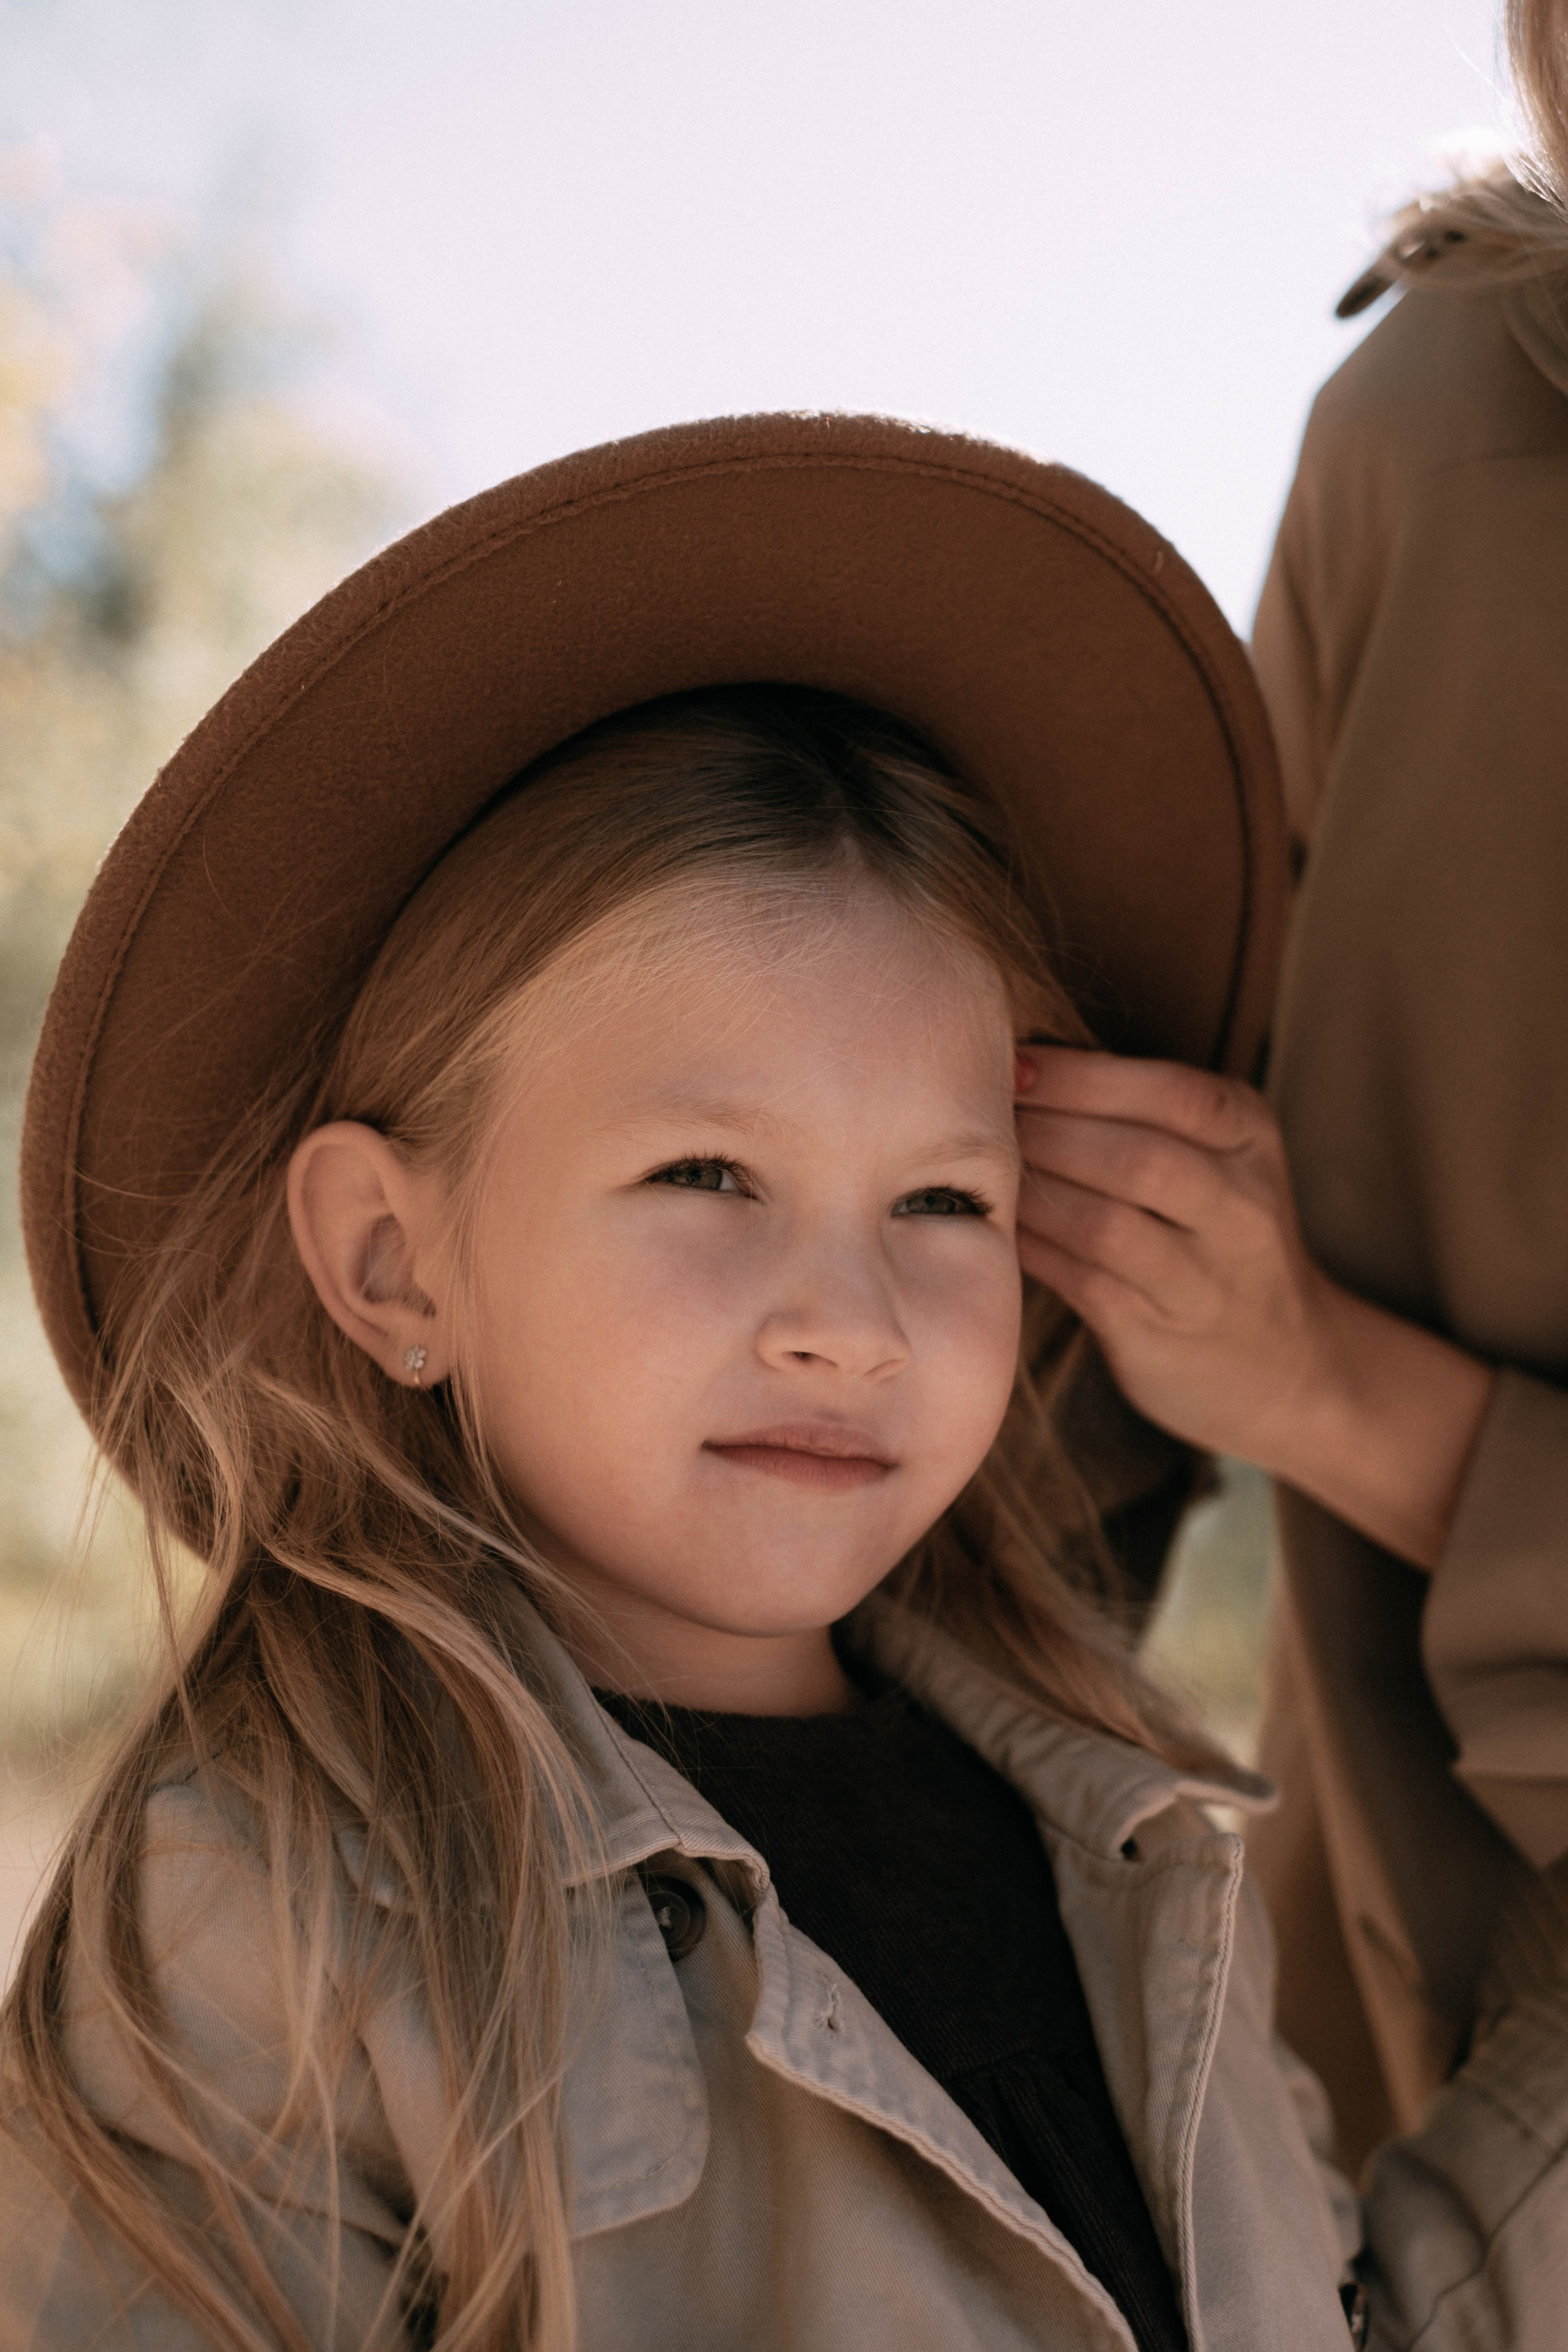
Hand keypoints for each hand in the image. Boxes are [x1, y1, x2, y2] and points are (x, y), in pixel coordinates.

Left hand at [1013, 1048, 1493, 1568]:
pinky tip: (993, 1226)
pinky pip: (1080, 1282)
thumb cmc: (1218, 1233)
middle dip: (1047, 1132)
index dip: (1081, 1077)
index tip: (1012, 1065)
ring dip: (1031, 1193)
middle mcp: (1243, 1210)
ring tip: (977, 1170)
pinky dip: (1029, 1247)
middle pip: (1139, 1159)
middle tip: (977, 1119)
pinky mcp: (1158, 1336)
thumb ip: (1142, 1112)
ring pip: (1106, 1226)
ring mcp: (1206, 1281)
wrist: (1285, 1363)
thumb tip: (1017, 1065)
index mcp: (1252, 1138)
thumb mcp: (1217, 1155)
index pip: (1173, 1093)